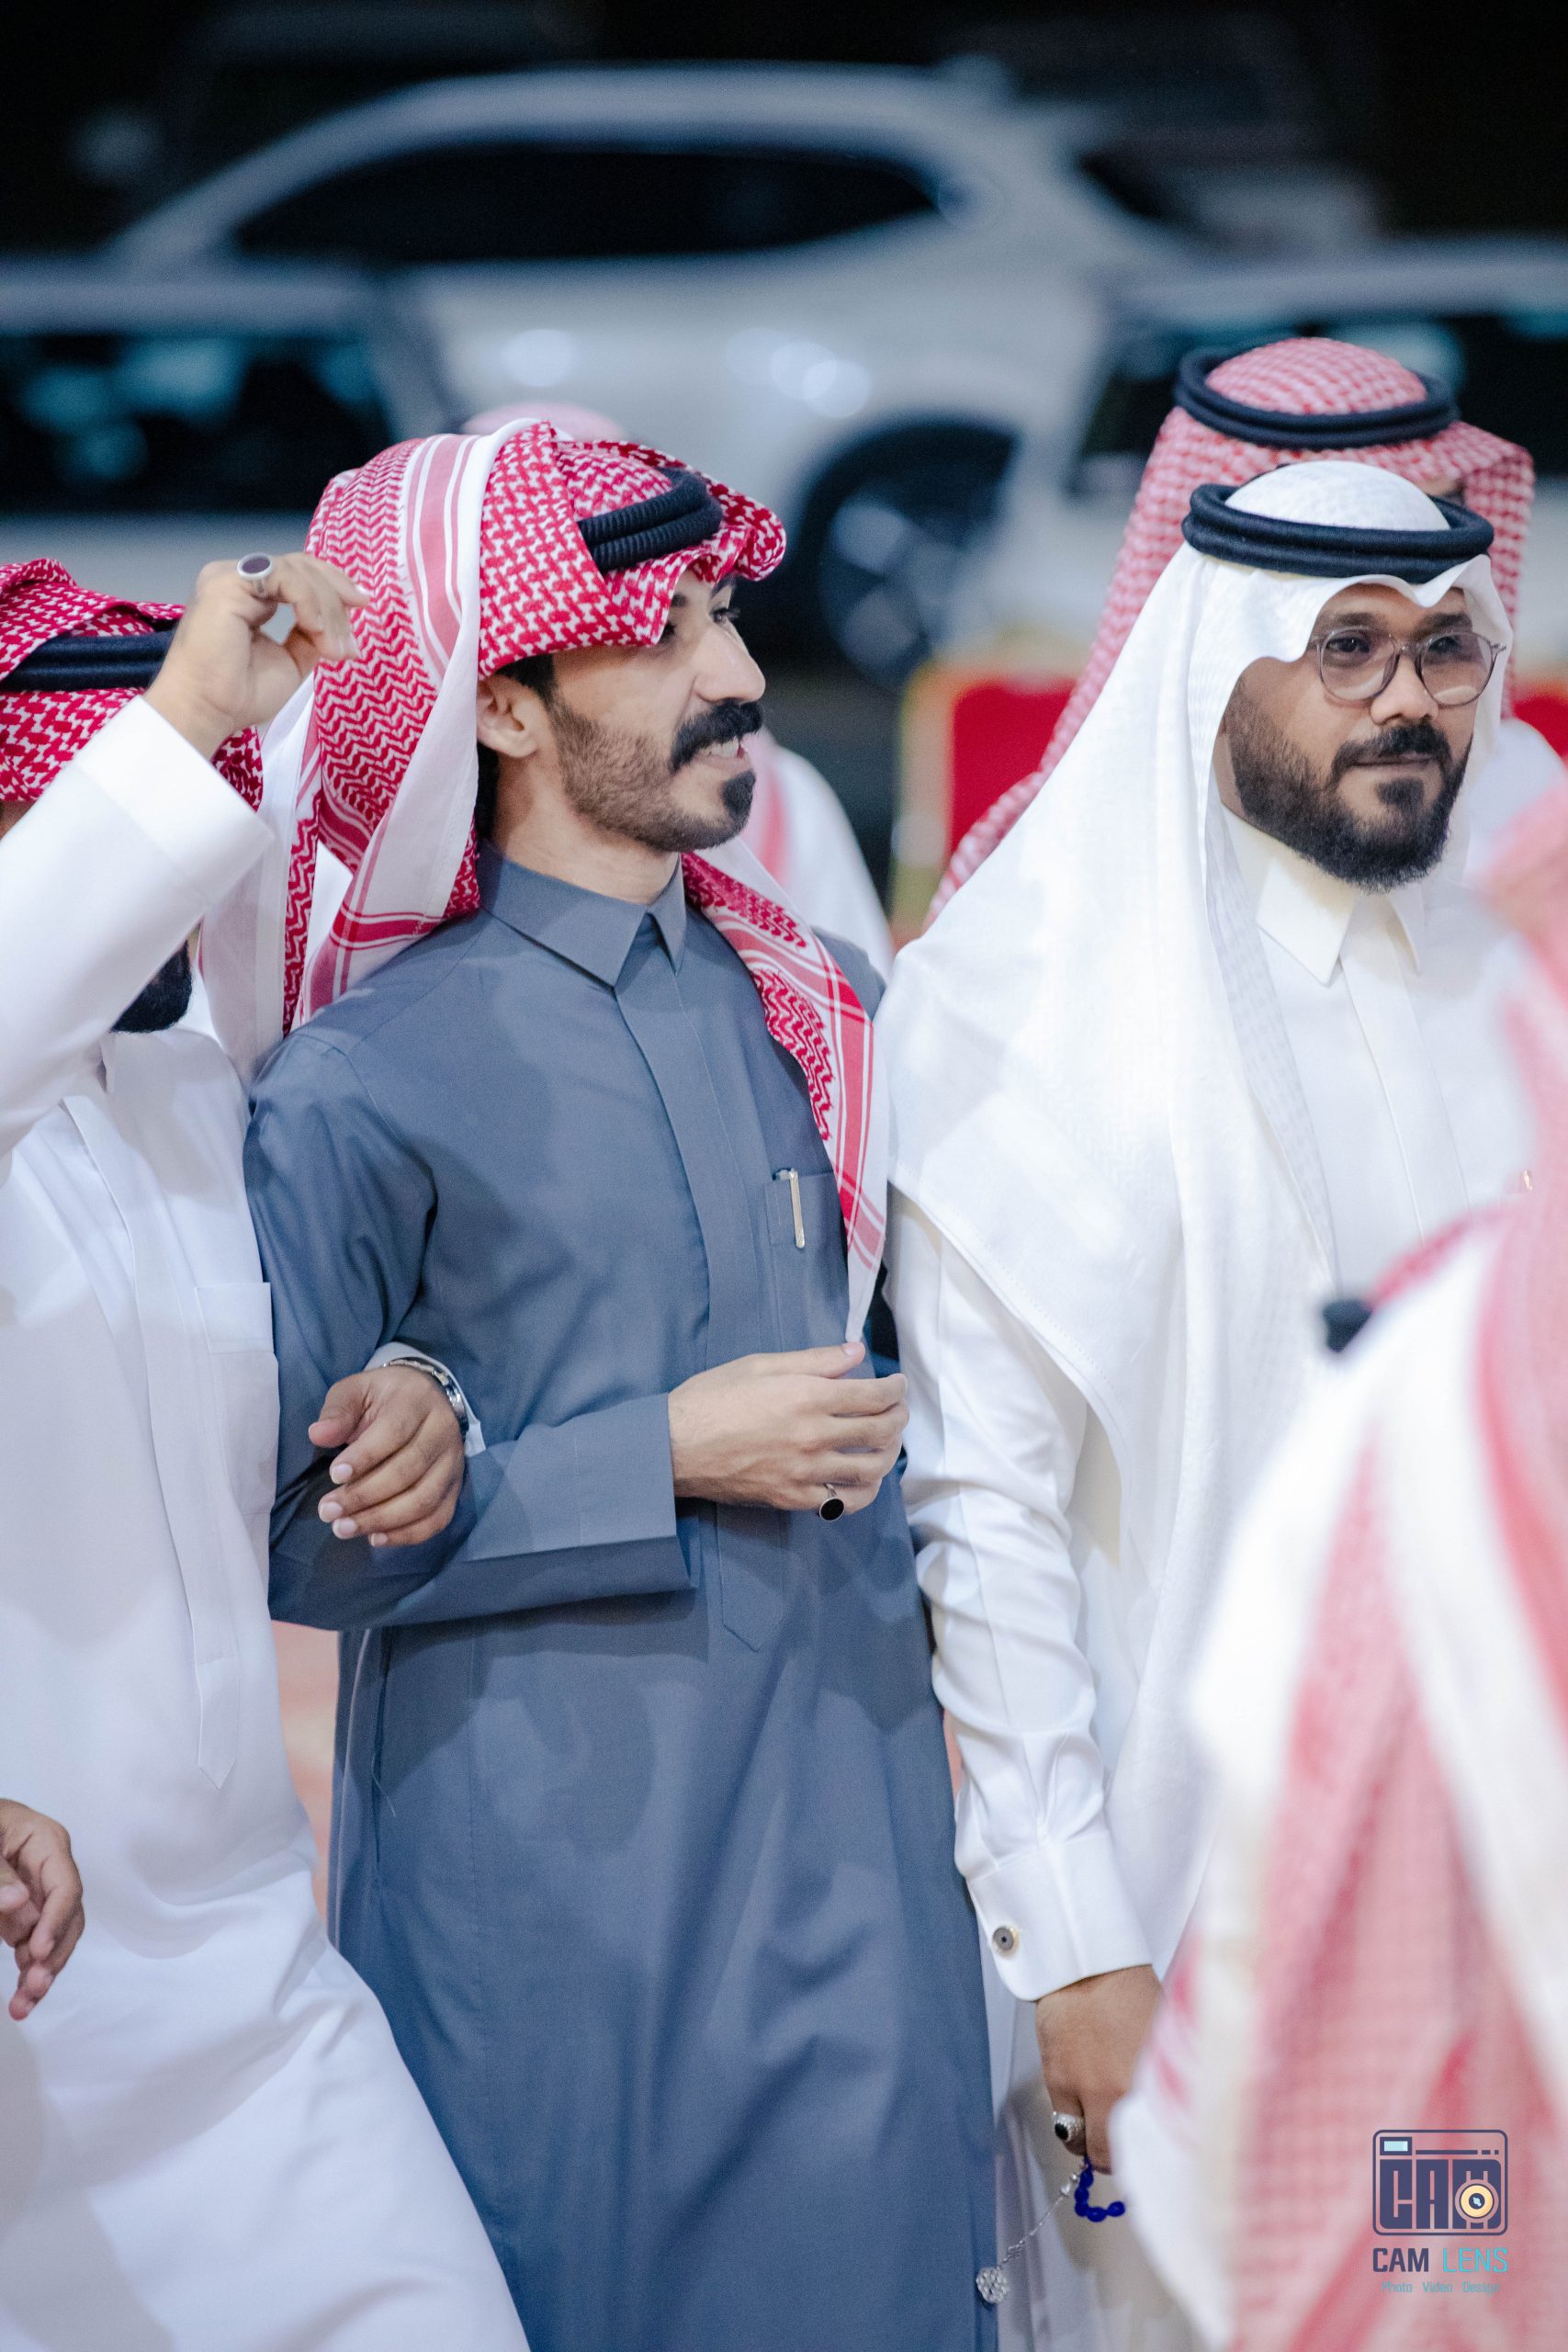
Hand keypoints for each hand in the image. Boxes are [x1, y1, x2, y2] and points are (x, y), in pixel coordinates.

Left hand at [0, 1800, 83, 2021]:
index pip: (65, 1886)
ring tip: (24, 2004)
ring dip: (42, 1973)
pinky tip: (21, 1997)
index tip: (36, 1951)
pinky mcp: (24, 1914)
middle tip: (35, 1985)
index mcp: (46, 1842)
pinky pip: (33, 1946)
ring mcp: (38, 1894)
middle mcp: (50, 1871)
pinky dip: (28, 1972)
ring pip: (54, 1940)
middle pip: (67, 1918)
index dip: (55, 1921)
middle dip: (53, 1956)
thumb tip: (19, 1900)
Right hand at [145, 552, 369, 757]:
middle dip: (337, 599)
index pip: (298, 573)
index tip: (362, 607)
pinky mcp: (227, 583)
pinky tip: (315, 629)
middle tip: (350, 641)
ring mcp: (230, 577)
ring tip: (334, 648)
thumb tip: (339, 627)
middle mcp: (238, 579)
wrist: (208, 711)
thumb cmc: (239, 694)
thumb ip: (310, 635)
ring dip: (327, 608)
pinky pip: (282, 576)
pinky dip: (309, 601)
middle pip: (302, 566)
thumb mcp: (291, 661)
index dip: (334, 585)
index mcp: (249, 595)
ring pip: (297, 570)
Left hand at [311, 1366, 464, 1548]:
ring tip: (344, 1528)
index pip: (394, 1432)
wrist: (427, 1399)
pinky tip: (375, 1538)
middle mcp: (442, 1433)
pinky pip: (438, 1518)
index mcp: (417, 1402)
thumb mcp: (357, 1391)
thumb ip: (338, 1411)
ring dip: (381, 1520)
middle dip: (364, 1496)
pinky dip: (407, 1534)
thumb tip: (319, 1435)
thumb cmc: (385, 1398)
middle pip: (408, 1471)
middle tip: (328, 1511)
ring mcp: (453, 1463)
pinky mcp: (455, 1488)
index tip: (334, 1475)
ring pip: (423, 1500)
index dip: (365, 1457)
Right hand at [667, 1340, 906, 1514]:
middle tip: (898, 1410)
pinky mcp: (793, 1498)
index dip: (895, 1389)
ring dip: (888, 1454)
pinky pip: (844, 1501)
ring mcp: (805, 1472)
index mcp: (808, 1397)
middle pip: (880, 1431)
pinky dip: (864, 1490)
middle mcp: (814, 1436)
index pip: (874, 1396)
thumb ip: (815, 1360)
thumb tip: (856, 1352)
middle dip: (898, 1417)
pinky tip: (865, 1479)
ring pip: (870, 1469)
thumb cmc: (712, 1398)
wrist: (674, 1447)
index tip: (898, 1385)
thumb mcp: (761, 1365)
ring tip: (886, 1443)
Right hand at [1034, 1964, 1160, 2172]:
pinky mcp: (1058, 2080)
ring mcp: (1089, 2090)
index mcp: (1155, 2084)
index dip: (1148, 2157)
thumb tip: (1161, 2117)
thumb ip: (1160, 2085)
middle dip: (1113, 2158)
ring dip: (1088, 2142)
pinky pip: (1062, 2120)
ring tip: (1095, 2128)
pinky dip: (1070, 2120)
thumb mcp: (1161, 2042)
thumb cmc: (1130, 1993)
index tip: (1148, 2158)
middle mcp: (1124, 2094)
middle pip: (1114, 2157)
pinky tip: (1079, 2103)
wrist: (1087, 1964)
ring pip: (1083, 2145)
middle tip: (1116, 2148)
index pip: (1154, 2147)